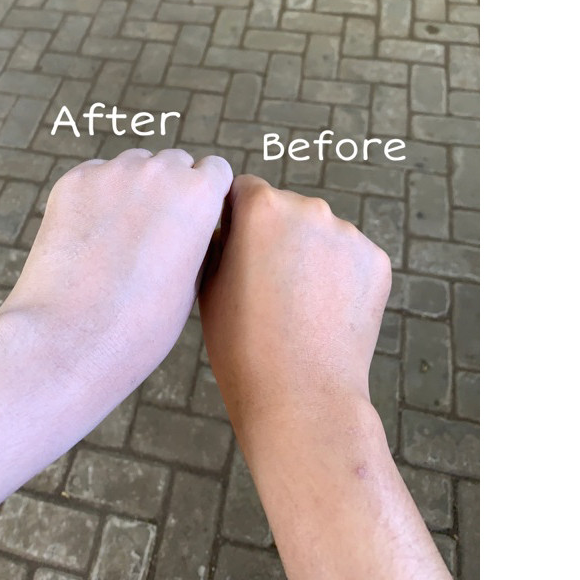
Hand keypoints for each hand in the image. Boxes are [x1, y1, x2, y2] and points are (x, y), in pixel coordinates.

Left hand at [0, 148, 232, 400]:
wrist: (72, 336)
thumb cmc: (140, 323)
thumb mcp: (192, 281)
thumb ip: (195, 237)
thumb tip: (186, 222)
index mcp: (199, 195)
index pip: (215, 169)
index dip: (207, 193)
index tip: (195, 216)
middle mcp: (159, 172)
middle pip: (173, 162)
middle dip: (170, 187)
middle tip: (154, 230)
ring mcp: (112, 172)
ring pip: (132, 165)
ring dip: (132, 188)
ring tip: (118, 236)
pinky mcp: (73, 181)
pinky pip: (95, 177)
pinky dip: (95, 197)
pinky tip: (88, 237)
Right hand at [200, 174, 391, 430]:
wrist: (300, 394)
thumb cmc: (241, 343)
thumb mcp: (207, 282)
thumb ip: (219, 239)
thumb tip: (228, 224)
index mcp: (261, 207)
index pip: (243, 189)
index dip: (235, 216)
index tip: (234, 246)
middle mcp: (309, 208)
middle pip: (285, 209)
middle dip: (275, 233)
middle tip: (266, 281)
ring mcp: (348, 234)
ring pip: (319, 232)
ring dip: (308, 252)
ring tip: (297, 302)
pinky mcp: (376, 259)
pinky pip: (348, 255)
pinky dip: (338, 274)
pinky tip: (323, 309)